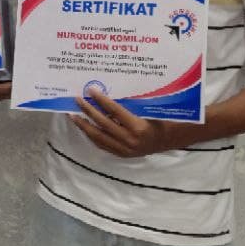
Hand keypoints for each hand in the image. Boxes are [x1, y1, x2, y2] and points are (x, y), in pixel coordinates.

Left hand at [70, 89, 184, 157]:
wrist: (171, 140)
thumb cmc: (163, 120)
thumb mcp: (150, 109)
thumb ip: (132, 104)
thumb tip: (110, 92)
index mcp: (138, 127)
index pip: (114, 111)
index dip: (101, 100)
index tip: (91, 90)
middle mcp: (130, 140)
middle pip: (103, 124)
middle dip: (88, 111)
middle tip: (77, 100)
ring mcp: (125, 149)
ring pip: (99, 137)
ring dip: (85, 126)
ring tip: (73, 115)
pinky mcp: (122, 154)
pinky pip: (103, 145)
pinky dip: (92, 136)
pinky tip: (85, 128)